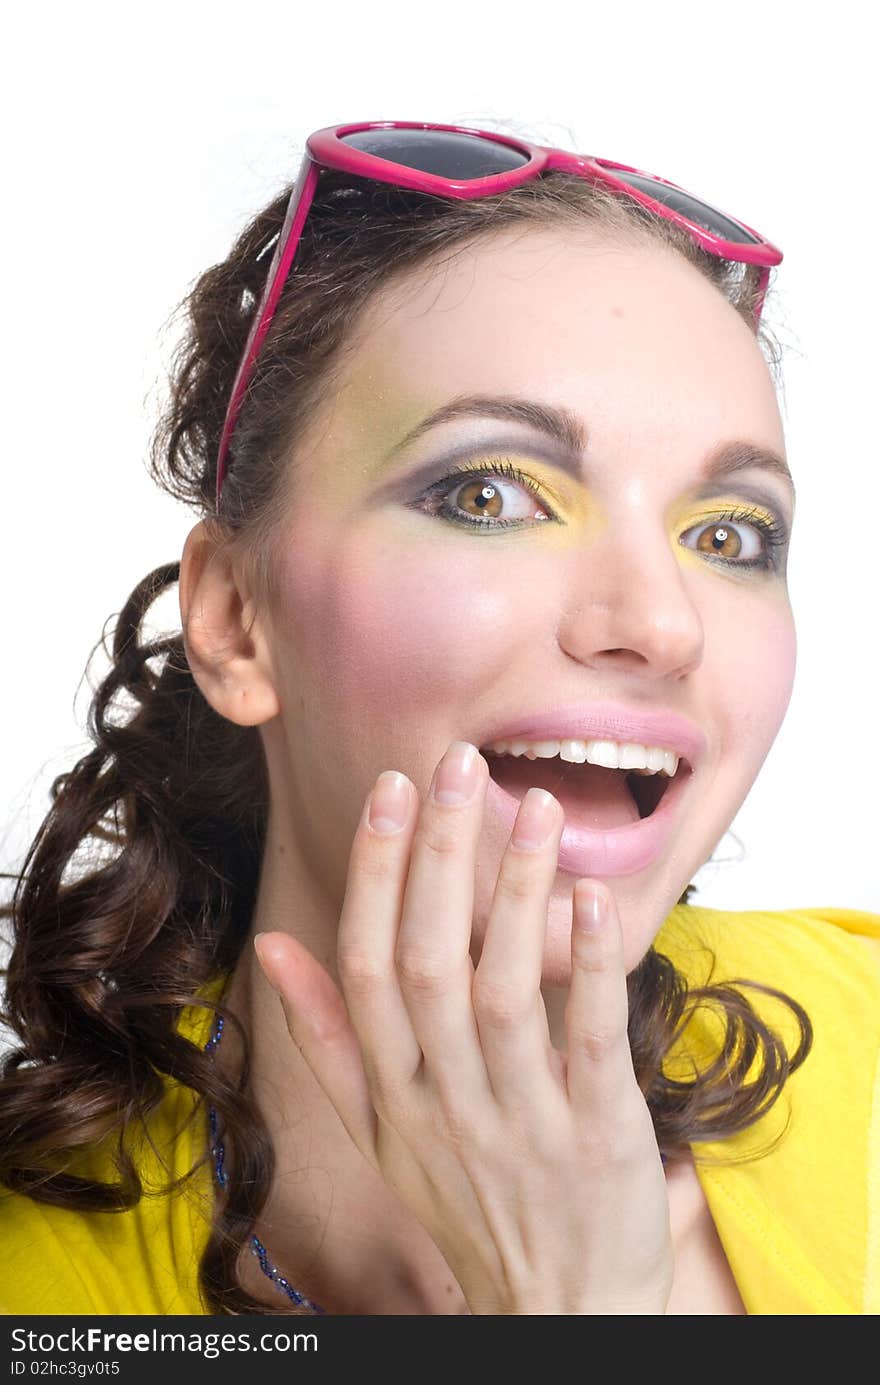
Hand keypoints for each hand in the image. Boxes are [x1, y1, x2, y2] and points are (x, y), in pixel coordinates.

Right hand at [253, 740, 672, 1314]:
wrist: (557, 1313)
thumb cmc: (467, 1206)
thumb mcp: (379, 1133)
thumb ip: (328, 1040)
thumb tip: (275, 944)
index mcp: (391, 1095)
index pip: (366, 964)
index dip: (374, 871)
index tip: (388, 789)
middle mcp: (444, 1103)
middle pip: (428, 961)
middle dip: (437, 855)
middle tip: (453, 764)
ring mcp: (520, 1121)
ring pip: (504, 987)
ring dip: (515, 889)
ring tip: (535, 806)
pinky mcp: (596, 1136)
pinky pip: (589, 1037)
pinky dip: (590, 964)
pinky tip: (591, 895)